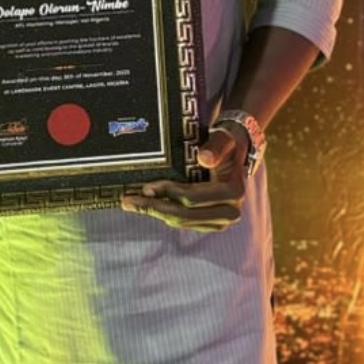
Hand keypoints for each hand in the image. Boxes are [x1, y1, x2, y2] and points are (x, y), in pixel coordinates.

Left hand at [120, 123, 246, 231]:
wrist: (235, 154)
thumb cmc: (225, 144)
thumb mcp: (222, 139)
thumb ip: (215, 146)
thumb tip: (204, 159)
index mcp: (232, 192)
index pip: (192, 198)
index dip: (167, 193)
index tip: (145, 187)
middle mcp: (229, 213)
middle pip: (184, 215)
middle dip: (155, 208)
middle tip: (129, 201)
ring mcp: (220, 222)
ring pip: (182, 222)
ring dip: (157, 213)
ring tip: (133, 204)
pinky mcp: (211, 224)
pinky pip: (184, 224)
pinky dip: (166, 215)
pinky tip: (150, 206)